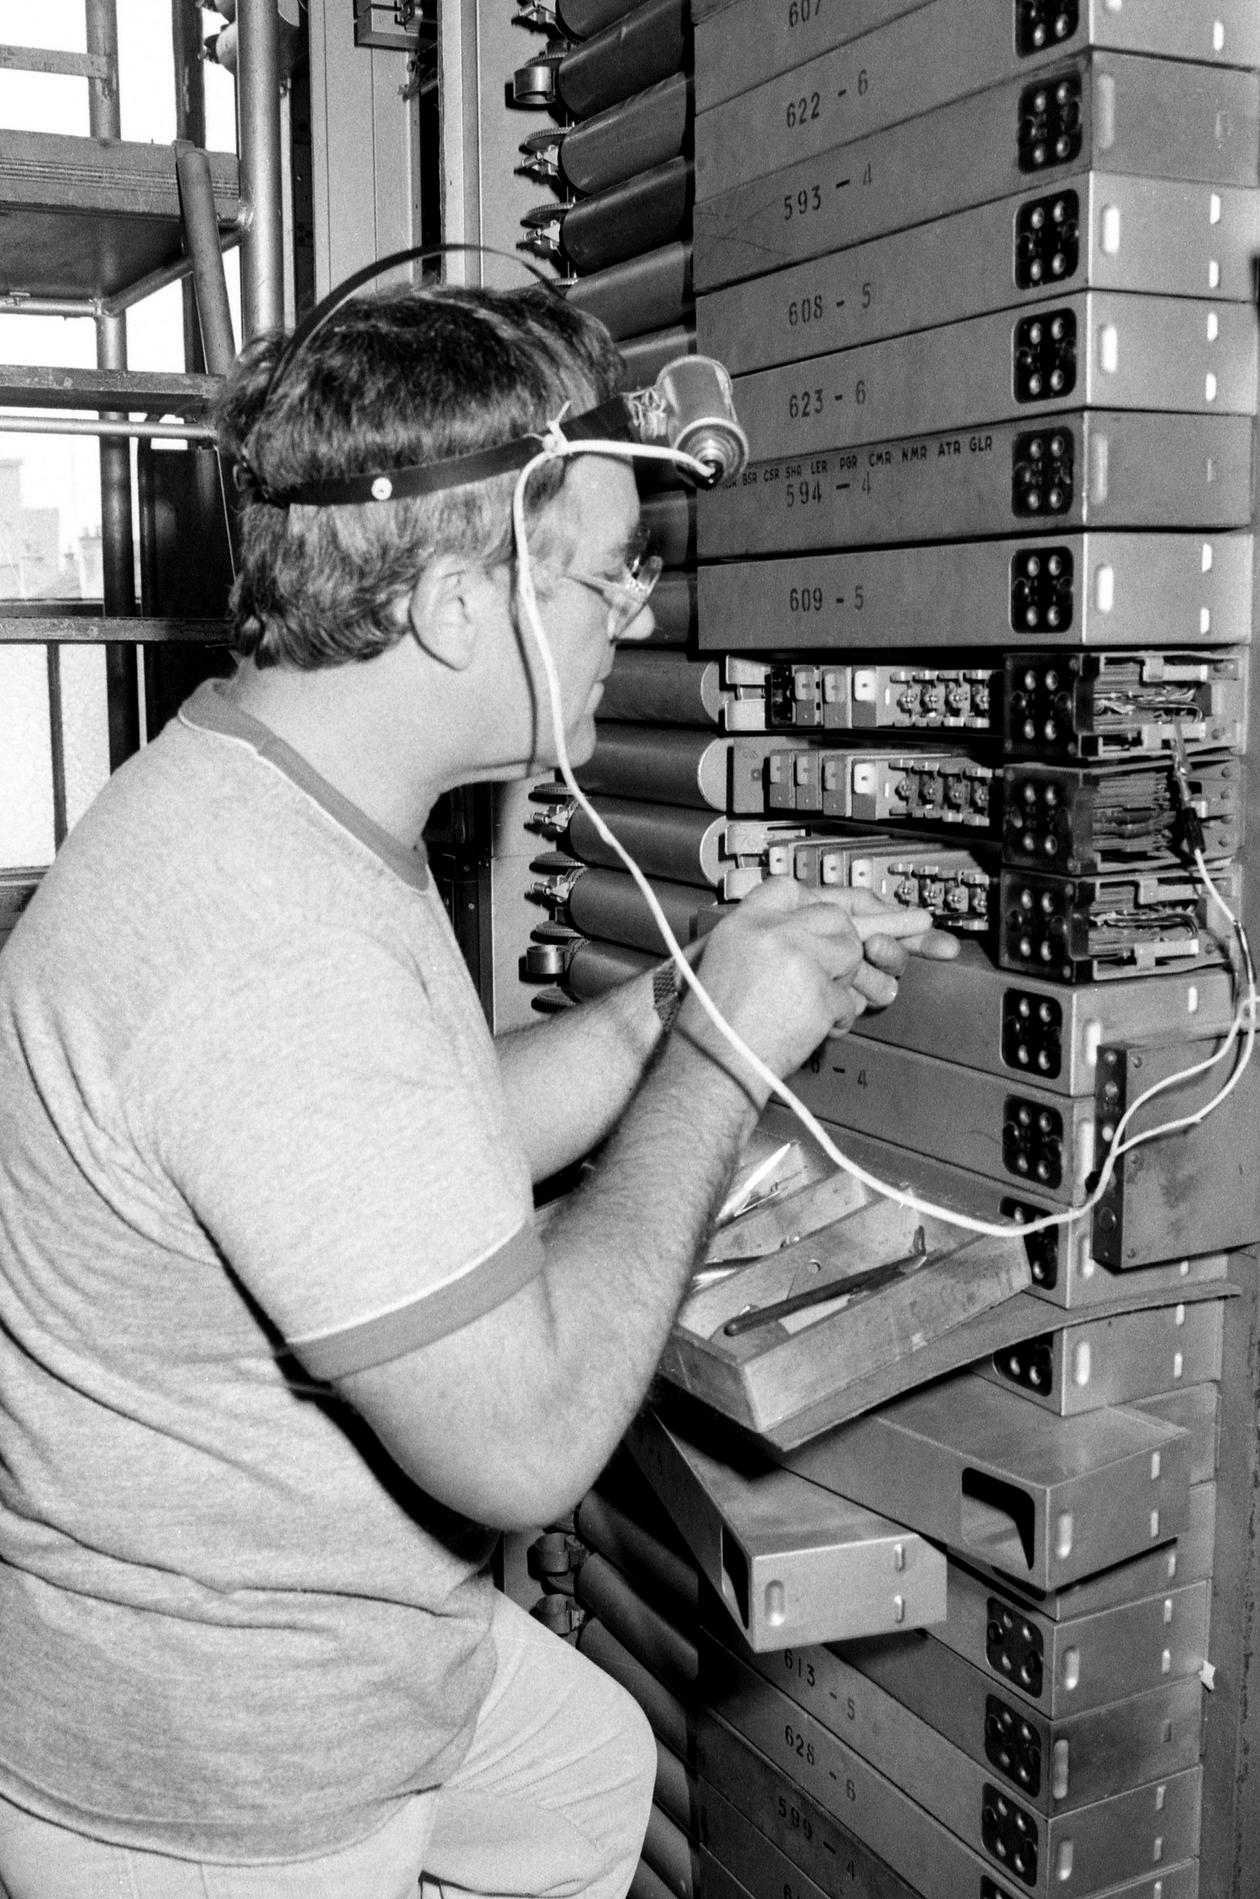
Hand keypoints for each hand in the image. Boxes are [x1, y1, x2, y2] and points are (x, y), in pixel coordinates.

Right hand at [674, 877, 952, 1100]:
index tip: (816, 920)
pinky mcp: (820, 994)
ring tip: (818, 1000)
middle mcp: (773, 932)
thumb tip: (804, 927)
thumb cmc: (715, 1022)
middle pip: (833, 916)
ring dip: (844, 978)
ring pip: (851, 952)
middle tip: (826, 968)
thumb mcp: (720, 960)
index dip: (809, 903)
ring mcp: (800, 961)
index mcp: (745, 922)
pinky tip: (814, 1027)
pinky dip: (838, 1018)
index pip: (789, 888)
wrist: (715, 1063)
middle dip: (838, 943)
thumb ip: (760, 937)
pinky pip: (848, 998)